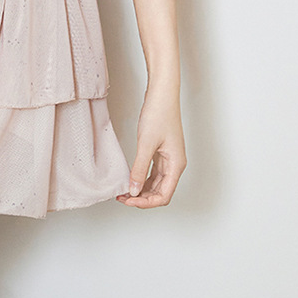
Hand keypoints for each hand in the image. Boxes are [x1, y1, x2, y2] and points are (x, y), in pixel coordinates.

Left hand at [116, 82, 186, 208]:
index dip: (146, 203)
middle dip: (141, 198)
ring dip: (140, 190)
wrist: (162, 94)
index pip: (163, 196)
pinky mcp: (161, 152)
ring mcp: (168, 159)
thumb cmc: (159, 114)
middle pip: (159, 192)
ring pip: (155, 184)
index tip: (129, 200)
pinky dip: (141, 178)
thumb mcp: (146, 143)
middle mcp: (174, 165)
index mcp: (176, 165)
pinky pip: (152, 173)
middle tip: (122, 197)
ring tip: (123, 191)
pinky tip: (129, 179)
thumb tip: (133, 190)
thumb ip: (139, 168)